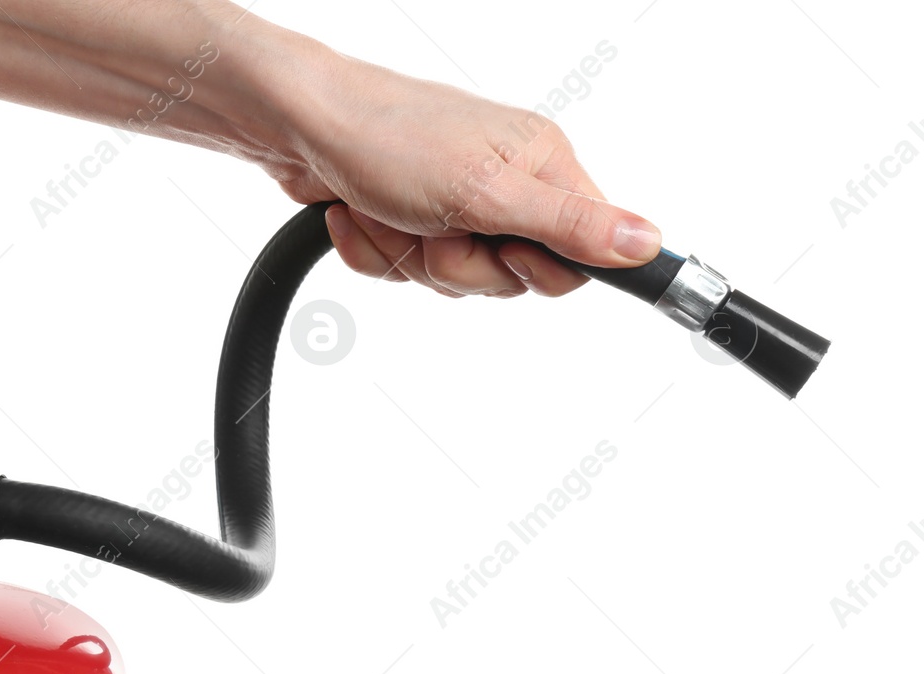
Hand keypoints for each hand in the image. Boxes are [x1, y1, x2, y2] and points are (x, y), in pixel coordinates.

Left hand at [260, 44, 661, 298]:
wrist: (295, 125)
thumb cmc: (387, 139)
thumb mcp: (486, 193)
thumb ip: (569, 226)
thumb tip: (649, 243)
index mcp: (541, 165)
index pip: (577, 255)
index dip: (534, 268)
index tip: (503, 250)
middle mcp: (504, 182)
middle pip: (509, 276)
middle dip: (458, 265)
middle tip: (433, 227)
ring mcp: (453, 202)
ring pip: (452, 276)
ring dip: (406, 256)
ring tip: (388, 211)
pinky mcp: (408, 216)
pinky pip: (405, 268)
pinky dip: (373, 250)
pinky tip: (356, 214)